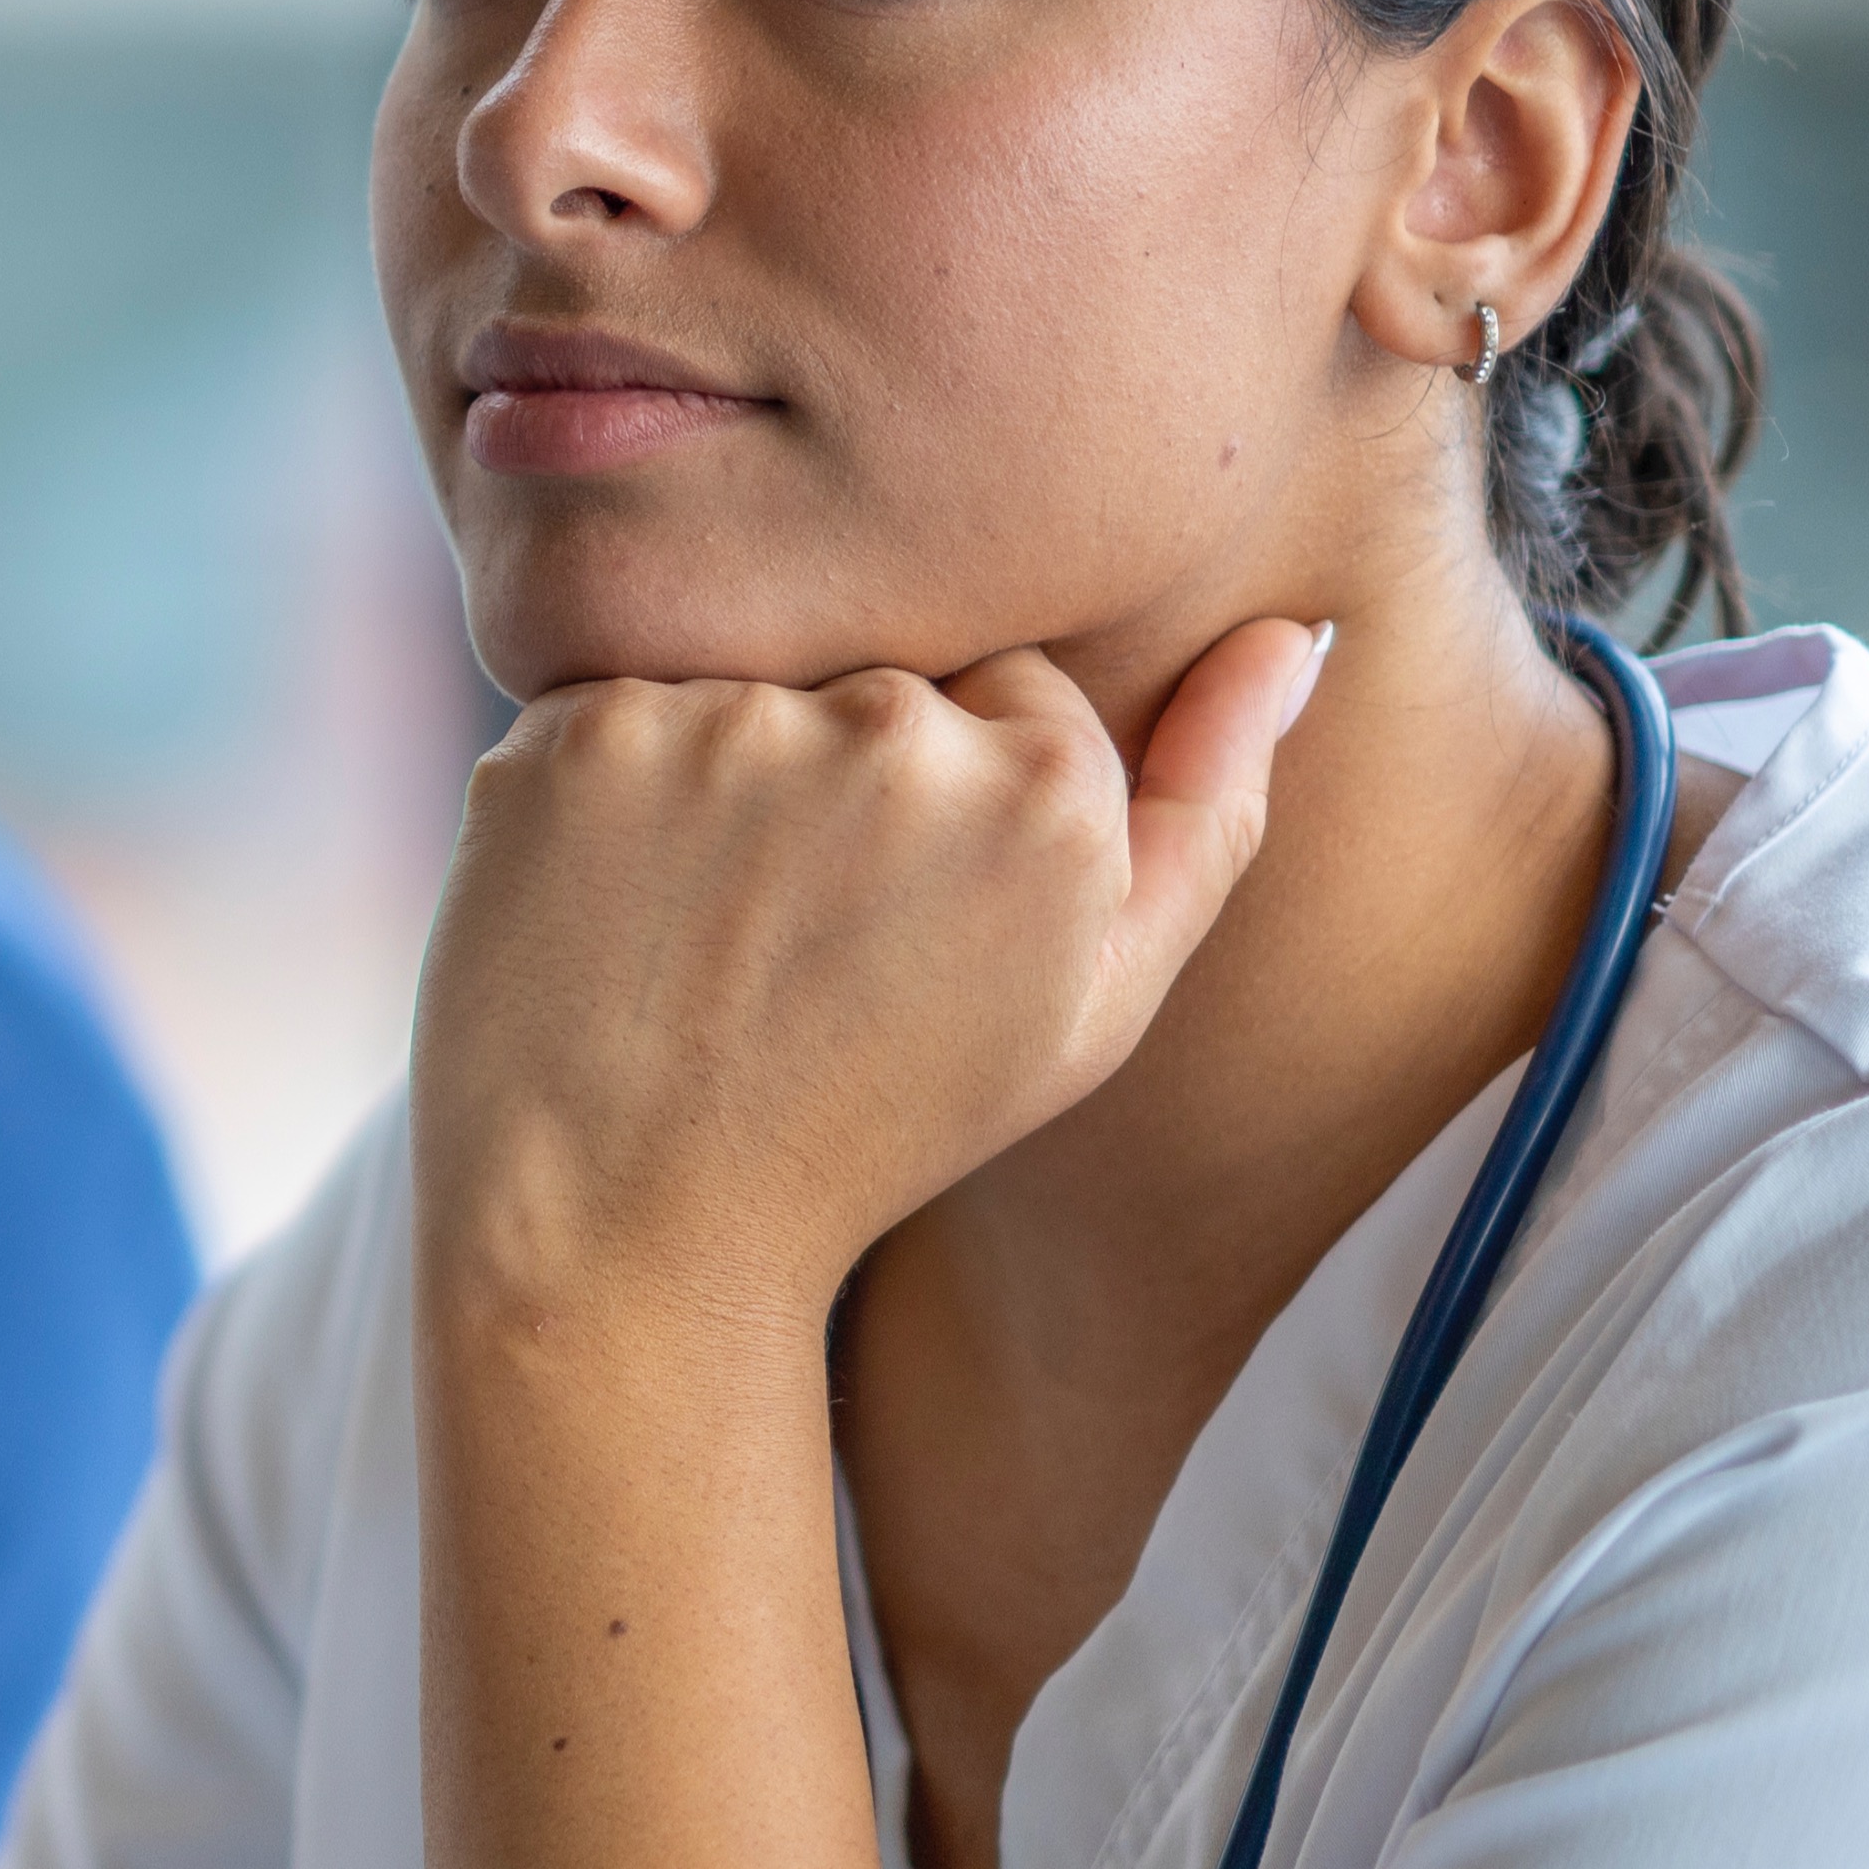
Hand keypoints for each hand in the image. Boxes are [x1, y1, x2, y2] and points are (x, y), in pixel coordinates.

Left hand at [407, 623, 1327, 1320]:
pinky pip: (604, 699)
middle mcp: (900, 730)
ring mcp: (727, 725)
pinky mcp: (578, 733)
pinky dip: (600, 792)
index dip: (949, 805)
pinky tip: (606, 913)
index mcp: (1051, 790)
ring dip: (715, 780)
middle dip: (839, 780)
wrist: (624, 1229)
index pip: (1013, 686)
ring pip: (743, 684)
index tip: (898, 918)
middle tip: (789, 942)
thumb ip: (1206, 810)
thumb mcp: (1091, 1003)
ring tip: (696, 937)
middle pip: (878, 673)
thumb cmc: (876, 1125)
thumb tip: (1290, 638)